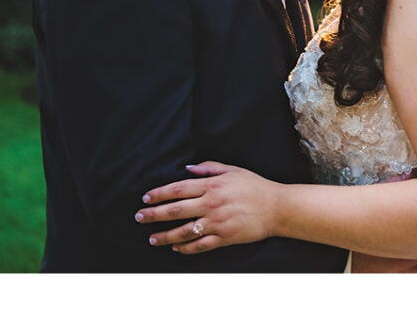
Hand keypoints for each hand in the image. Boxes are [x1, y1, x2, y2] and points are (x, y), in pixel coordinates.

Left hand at [136, 161, 282, 253]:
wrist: (277, 207)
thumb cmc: (255, 186)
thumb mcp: (233, 170)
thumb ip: (208, 168)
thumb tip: (187, 169)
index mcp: (212, 186)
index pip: (178, 189)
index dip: (159, 194)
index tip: (145, 198)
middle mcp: (212, 204)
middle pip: (176, 210)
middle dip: (154, 215)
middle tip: (139, 217)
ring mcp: (217, 223)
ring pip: (184, 231)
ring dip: (165, 235)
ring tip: (152, 238)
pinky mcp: (225, 237)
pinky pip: (200, 245)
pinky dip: (185, 248)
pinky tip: (175, 248)